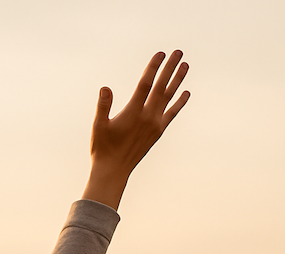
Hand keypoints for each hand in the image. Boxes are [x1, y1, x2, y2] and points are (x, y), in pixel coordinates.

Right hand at [82, 51, 189, 209]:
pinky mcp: (158, 131)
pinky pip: (172, 113)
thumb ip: (103, 106)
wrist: (114, 170)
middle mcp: (148, 116)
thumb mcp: (98, 126)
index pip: (146, 84)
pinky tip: (186, 93)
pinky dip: (179, 102)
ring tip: (185, 65)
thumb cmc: (102, 148)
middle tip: (178, 52)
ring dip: (177, 80)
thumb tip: (105, 88)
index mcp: (133, 112)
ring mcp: (155, 124)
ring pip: (169, 97)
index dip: (153, 67)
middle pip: (161, 86)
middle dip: (170, 68)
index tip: (160, 53)